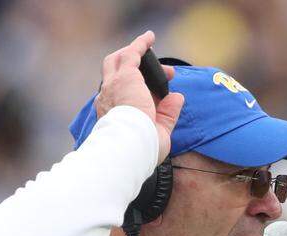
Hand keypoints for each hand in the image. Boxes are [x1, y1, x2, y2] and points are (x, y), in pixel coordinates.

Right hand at [95, 31, 184, 164]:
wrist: (131, 145)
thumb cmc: (141, 147)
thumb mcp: (159, 132)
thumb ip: (168, 114)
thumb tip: (178, 97)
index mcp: (112, 113)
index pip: (122, 96)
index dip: (140, 92)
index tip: (160, 96)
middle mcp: (108, 97)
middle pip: (114, 72)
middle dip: (134, 67)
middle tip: (159, 73)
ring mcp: (114, 85)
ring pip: (119, 60)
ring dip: (136, 54)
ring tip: (150, 47)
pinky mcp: (126, 76)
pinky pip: (132, 53)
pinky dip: (141, 44)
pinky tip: (150, 37)